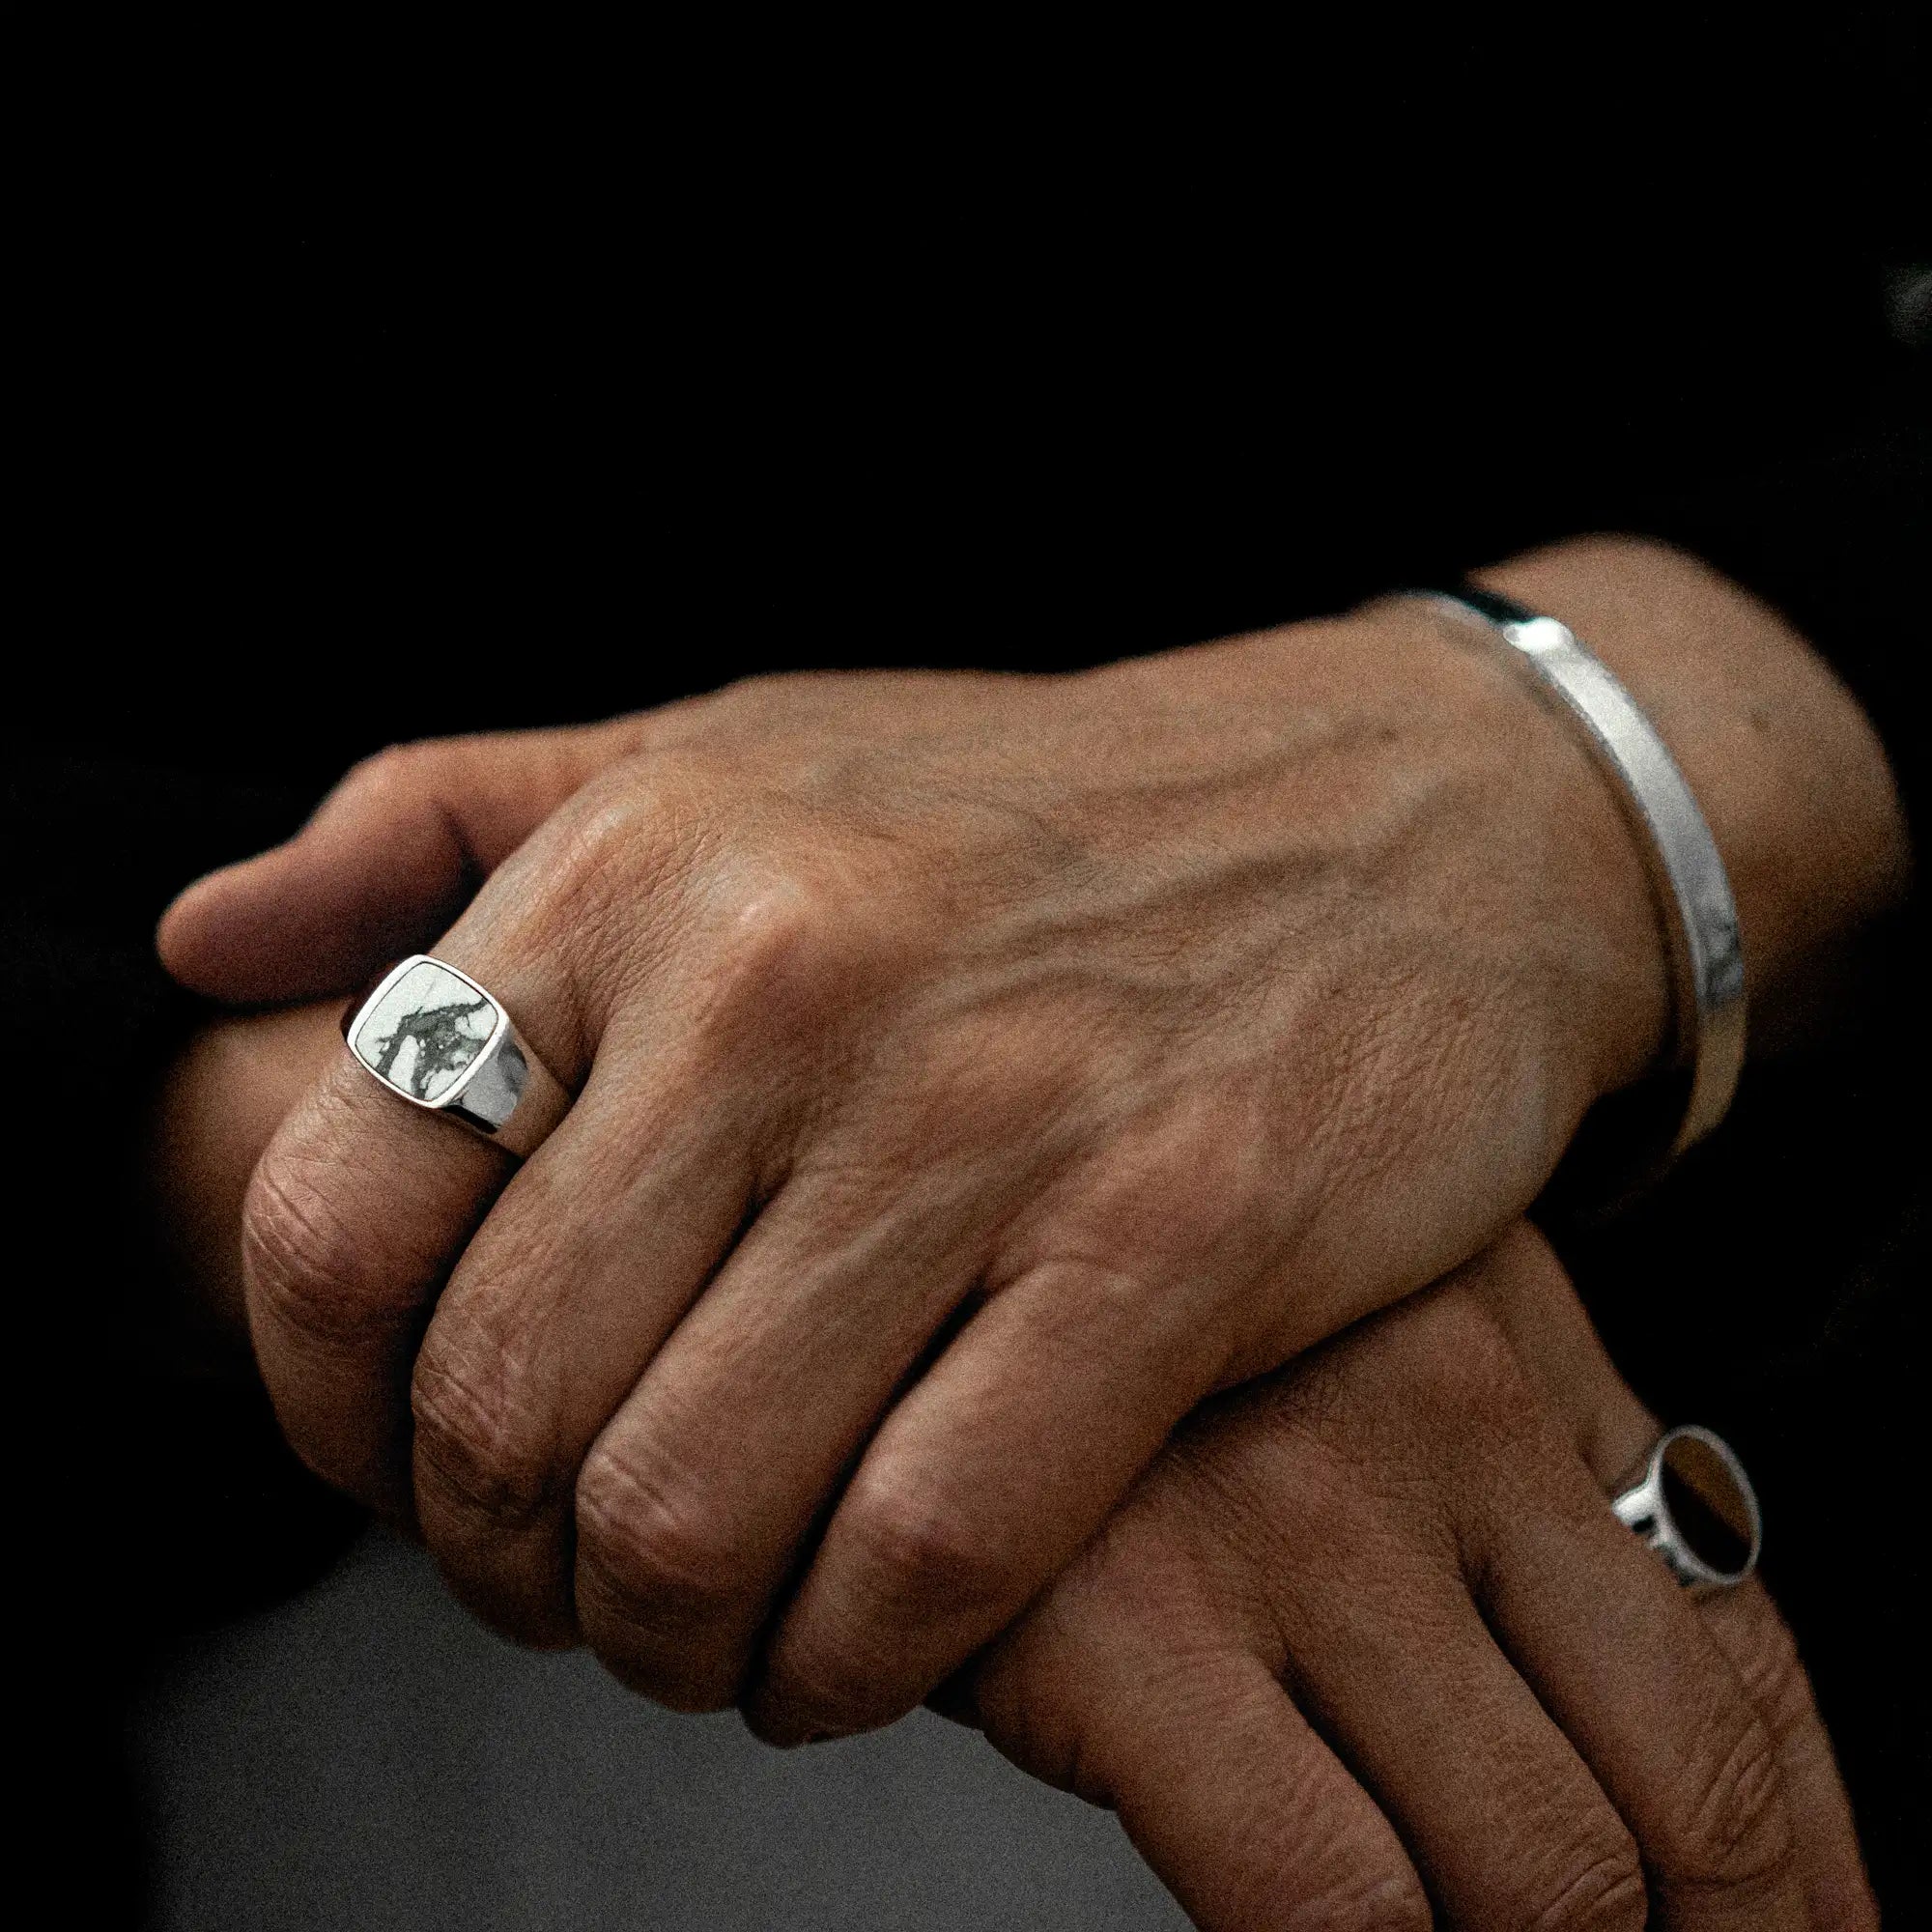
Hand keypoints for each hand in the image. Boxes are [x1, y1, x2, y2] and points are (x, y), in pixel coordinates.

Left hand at [157, 538, 1904, 1739]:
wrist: (1399, 815)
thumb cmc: (1031, 814)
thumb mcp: (721, 747)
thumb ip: (438, 824)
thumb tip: (201, 947)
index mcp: (645, 858)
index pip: (338, 1206)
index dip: (323, 1408)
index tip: (395, 1470)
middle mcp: (789, 975)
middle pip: (502, 1403)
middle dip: (500, 1561)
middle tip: (570, 1570)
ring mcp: (987, 1114)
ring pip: (692, 1510)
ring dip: (663, 1636)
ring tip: (707, 1616)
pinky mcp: (1171, 1243)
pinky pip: (923, 1553)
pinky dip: (849, 1661)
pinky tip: (857, 1640)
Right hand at [960, 1226, 1875, 1930]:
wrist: (916, 1199)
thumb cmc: (1158, 1309)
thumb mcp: (1380, 1331)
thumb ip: (1558, 1495)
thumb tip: (1760, 1798)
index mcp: (1516, 1354)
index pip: (1744, 1668)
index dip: (1807, 1878)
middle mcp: (1432, 1417)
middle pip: (1669, 1800)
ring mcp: (1283, 1511)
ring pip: (1528, 1876)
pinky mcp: (1112, 1609)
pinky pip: (1321, 1903)